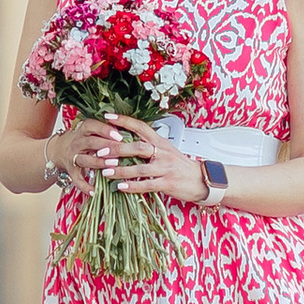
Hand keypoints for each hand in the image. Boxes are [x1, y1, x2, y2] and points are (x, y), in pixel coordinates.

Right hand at [46, 115, 129, 183]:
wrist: (60, 149)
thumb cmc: (84, 139)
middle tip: (121, 150)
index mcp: (83, 130)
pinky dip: (85, 187)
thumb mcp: (92, 130)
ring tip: (114, 165)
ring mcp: (73, 157)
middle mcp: (77, 143)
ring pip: (85, 160)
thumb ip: (107, 130)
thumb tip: (130, 130)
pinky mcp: (71, 172)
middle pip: (90, 143)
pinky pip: (77, 180)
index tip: (119, 134)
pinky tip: (95, 192)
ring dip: (99, 163)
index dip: (105, 130)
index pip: (92, 126)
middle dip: (106, 146)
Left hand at [85, 113, 209, 205]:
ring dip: (121, 170)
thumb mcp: (166, 150)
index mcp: (160, 141)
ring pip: (139, 168)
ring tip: (105, 171)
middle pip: (137, 147)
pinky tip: (120, 187)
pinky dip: (132, 186)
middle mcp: (162, 152)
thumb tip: (126, 140)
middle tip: (100, 152)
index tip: (107, 117)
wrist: (202, 180)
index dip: (124, 121)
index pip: (140, 126)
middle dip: (116, 149)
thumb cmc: (181, 165)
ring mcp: (165, 168)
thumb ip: (149, 145)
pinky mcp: (167, 183)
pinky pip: (147, 184)